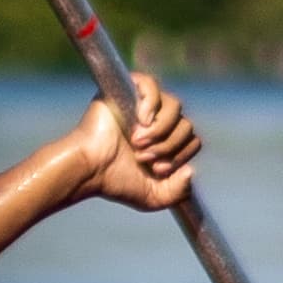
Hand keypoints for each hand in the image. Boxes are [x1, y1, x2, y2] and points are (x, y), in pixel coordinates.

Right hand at [61, 73, 199, 212]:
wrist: (89, 169)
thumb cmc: (114, 181)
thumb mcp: (153, 197)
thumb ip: (178, 192)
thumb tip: (190, 171)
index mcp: (165, 142)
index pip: (192, 140)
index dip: (180, 155)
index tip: (157, 170)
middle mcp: (156, 122)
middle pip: (186, 124)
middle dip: (168, 146)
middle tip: (143, 158)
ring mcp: (142, 105)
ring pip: (174, 106)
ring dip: (160, 130)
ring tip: (137, 143)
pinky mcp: (126, 91)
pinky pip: (151, 85)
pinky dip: (151, 104)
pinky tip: (140, 120)